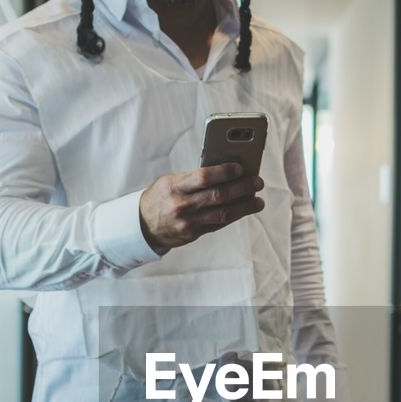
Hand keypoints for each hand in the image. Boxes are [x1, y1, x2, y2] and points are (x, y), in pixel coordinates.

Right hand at [139, 160, 264, 252]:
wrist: (141, 226)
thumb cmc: (160, 197)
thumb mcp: (170, 182)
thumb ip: (193, 178)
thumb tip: (225, 172)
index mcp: (174, 186)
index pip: (204, 177)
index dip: (225, 172)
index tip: (240, 168)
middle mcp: (182, 205)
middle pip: (218, 196)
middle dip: (242, 188)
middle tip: (257, 182)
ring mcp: (189, 222)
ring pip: (223, 213)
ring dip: (244, 206)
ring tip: (258, 200)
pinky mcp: (194, 234)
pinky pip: (219, 224)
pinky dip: (234, 216)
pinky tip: (245, 209)